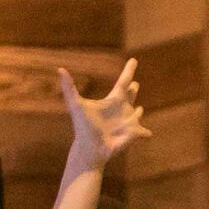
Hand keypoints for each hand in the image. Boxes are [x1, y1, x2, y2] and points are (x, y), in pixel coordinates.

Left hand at [58, 57, 146, 175]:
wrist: (91, 148)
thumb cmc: (84, 127)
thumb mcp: (76, 105)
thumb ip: (69, 87)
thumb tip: (60, 69)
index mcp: (112, 100)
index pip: (123, 81)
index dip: (129, 70)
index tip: (133, 60)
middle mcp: (121, 109)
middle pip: (129, 96)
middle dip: (133, 91)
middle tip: (134, 84)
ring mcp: (128, 122)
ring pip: (136, 113)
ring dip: (138, 112)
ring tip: (140, 109)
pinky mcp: (134, 134)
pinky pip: (143, 132)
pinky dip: (145, 133)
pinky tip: (148, 134)